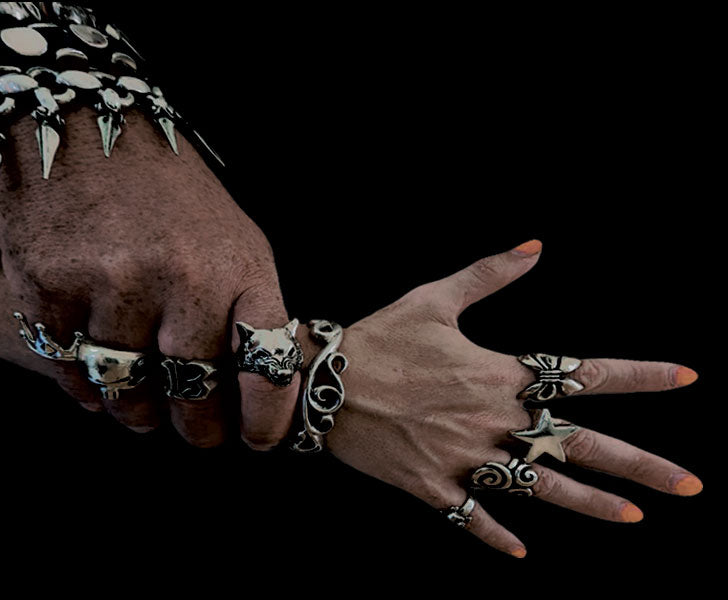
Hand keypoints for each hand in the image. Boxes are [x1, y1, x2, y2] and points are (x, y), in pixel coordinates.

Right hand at [0, 107, 298, 447]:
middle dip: (199, 427)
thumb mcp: (229, 237)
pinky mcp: (51, 288)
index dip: (267, 416)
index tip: (261, 440)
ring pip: (129, 391)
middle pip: (195, 392)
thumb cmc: (167, 194)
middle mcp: (182, 277)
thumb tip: (246, 385)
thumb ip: (242, 305)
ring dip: (138, 413)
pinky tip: (96, 385)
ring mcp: (114, 283)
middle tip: (197, 434)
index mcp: (239, 265)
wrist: (84, 130)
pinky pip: (72, 373)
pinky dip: (86, 390)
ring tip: (143, 412)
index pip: (267, 363)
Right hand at [326, 240, 701, 556]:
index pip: (583, 374)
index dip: (639, 375)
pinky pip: (469, 516)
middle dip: (638, 464)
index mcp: (498, 374)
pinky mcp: (430, 484)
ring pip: (537, 487)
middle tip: (690, 486)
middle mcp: (491, 420)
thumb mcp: (434, 298)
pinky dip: (494, 534)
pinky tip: (521, 554)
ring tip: (634, 519)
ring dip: (588, 505)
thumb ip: (489, 274)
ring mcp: (462, 457)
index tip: (686, 378)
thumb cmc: (379, 337)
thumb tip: (536, 246)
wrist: (323, 383)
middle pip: (577, 444)